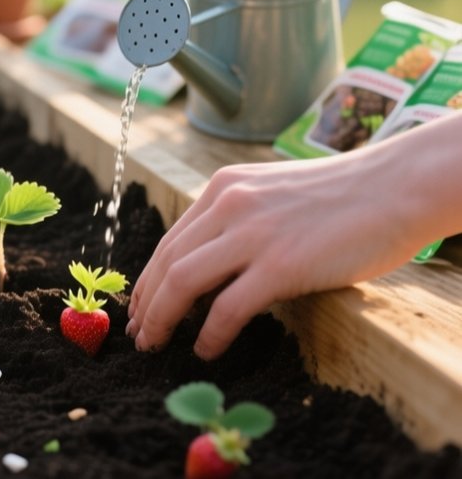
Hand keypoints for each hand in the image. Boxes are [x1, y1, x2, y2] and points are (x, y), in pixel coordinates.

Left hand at [125, 119, 458, 359]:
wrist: (398, 186)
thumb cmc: (344, 197)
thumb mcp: (271, 195)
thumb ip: (237, 221)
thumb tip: (209, 265)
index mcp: (223, 188)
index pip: (169, 241)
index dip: (149, 280)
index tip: (141, 307)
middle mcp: (229, 205)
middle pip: (166, 263)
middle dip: (146, 304)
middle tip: (140, 334)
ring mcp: (253, 234)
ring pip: (182, 283)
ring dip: (162, 320)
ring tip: (156, 344)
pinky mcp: (281, 265)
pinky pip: (227, 308)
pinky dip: (209, 334)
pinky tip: (205, 350)